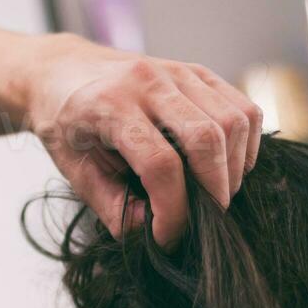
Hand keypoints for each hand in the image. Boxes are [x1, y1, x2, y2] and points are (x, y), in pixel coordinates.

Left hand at [17, 34, 262, 246]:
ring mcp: (178, 72)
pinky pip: (242, 108)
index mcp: (109, 105)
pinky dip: (245, 144)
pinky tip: (228, 167)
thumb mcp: (73, 170)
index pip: (160, 164)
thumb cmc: (65, 122)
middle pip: (206, 139)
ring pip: (233, 121)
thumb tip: (151, 231)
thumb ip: (111, 205)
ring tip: (216, 195)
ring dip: (233, 168)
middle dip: (214, 192)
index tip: (168, 237)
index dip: (173, 211)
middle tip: (204, 220)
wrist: (61, 71)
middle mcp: (148, 82)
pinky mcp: (198, 72)